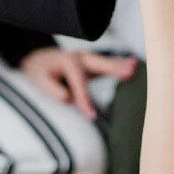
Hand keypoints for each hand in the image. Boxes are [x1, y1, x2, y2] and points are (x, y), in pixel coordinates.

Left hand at [20, 48, 137, 118]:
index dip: (85, 99)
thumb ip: (51, 89)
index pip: (79, 82)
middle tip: (130, 72)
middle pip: (100, 63)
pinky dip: (119, 65)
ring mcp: (87, 59)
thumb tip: (68, 97)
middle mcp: (80, 57)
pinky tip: (133, 65)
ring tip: (136, 66)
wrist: (37, 60)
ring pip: (106, 62)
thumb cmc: (38, 71)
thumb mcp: (38, 80)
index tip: (92, 115)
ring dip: (121, 65)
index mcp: (68, 61)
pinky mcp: (92, 64)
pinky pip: (107, 65)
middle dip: (114, 68)